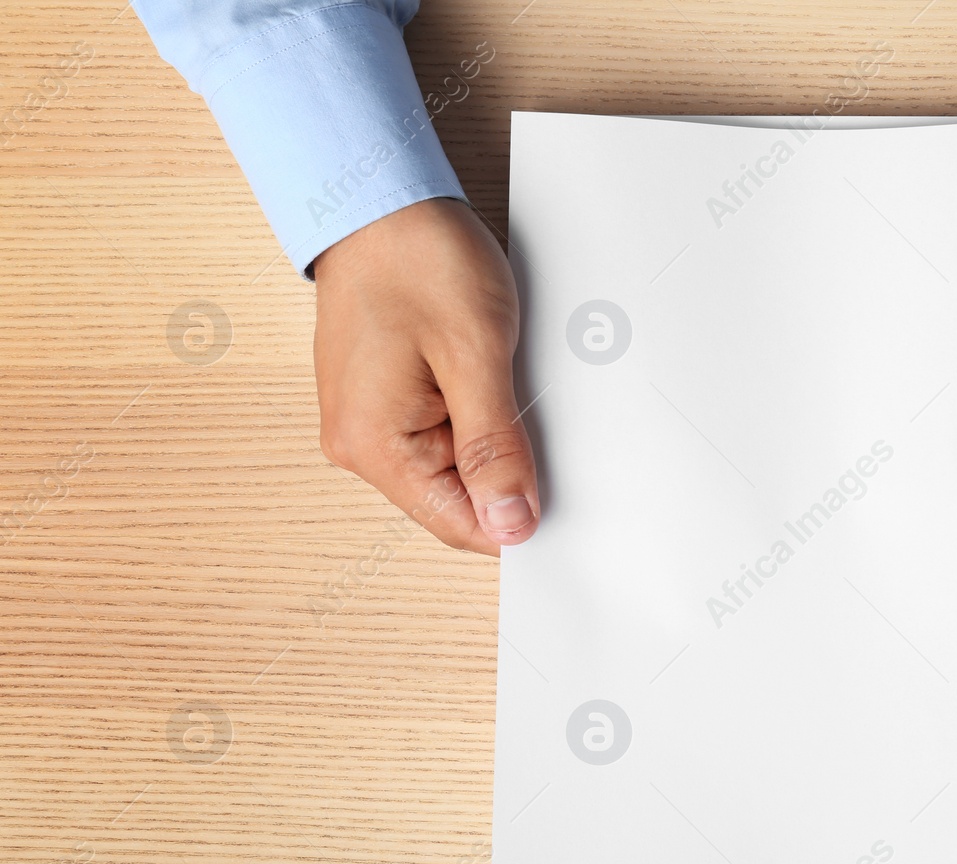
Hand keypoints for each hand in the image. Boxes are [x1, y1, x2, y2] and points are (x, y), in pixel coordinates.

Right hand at [312, 197, 538, 555]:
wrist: (378, 201)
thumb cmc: (417, 260)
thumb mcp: (474, 356)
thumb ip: (494, 448)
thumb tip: (511, 522)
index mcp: (374, 447)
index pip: (458, 525)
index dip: (514, 514)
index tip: (554, 487)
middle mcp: (359, 445)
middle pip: (455, 499)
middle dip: (502, 465)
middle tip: (522, 403)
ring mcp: (366, 423)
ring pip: (452, 465)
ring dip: (488, 431)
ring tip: (492, 372)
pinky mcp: (381, 400)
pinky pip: (440, 432)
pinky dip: (472, 410)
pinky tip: (478, 369)